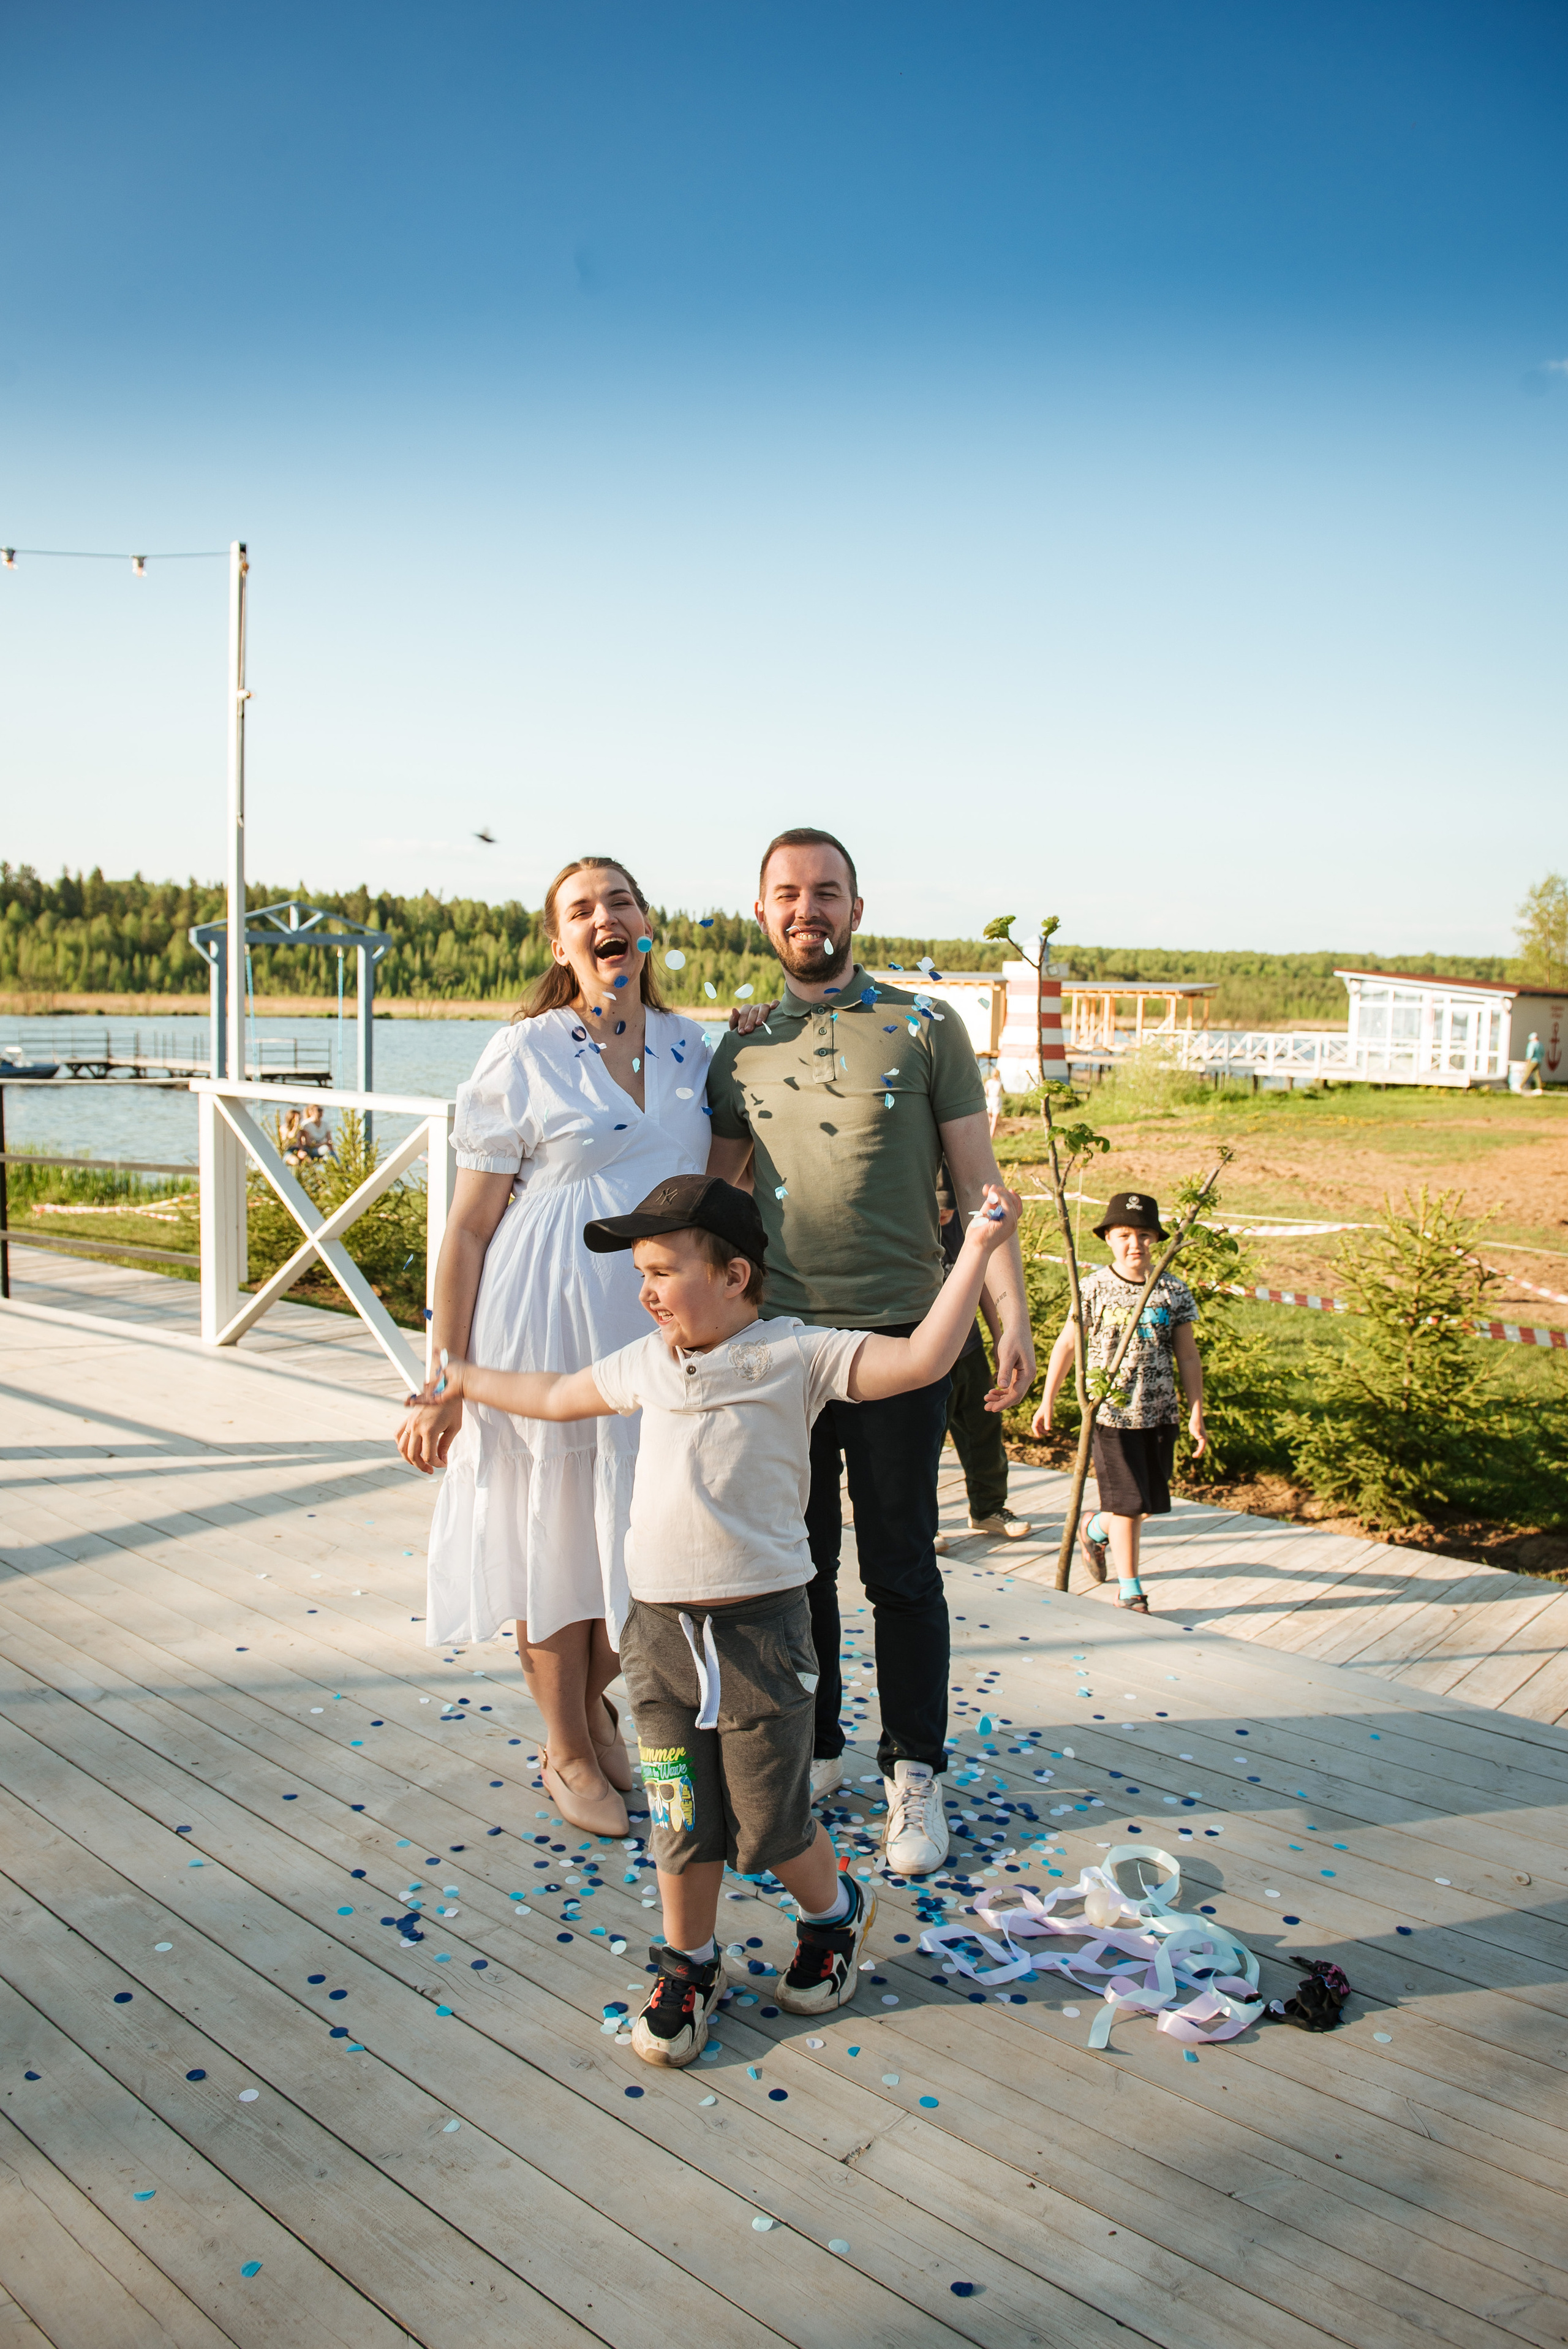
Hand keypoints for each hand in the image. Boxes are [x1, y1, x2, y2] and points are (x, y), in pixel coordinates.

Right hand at [396, 1354, 468, 1473]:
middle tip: (431, 1469)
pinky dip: (401, 1445)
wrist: (445, 1386)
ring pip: (402, 1448)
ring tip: (420, 1463)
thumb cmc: (453, 1407)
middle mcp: (416, 1427)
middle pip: (413, 1455)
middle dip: (422, 1466)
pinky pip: (398, 1435)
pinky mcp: (407, 1418)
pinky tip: (410, 1449)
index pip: (429, 1456)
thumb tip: (442, 1460)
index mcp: (429, 1430)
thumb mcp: (454, 1427)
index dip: (436, 1464)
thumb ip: (445, 1445)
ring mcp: (410, 1423)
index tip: (444, 1463)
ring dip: (410, 1459)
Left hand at [729, 999, 779, 1033]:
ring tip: (759, 1024)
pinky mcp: (776, 1009)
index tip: (741, 1032)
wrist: (757, 1042)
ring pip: (764, 1007)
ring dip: (761, 1015)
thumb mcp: (737, 1029)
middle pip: (753, 1011)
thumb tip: (734, 1009)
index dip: (742, 1022)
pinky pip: (776, 1003)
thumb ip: (734, 1020)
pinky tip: (773, 1008)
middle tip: (748, 1030)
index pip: (744, 1013)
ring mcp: (766, 1008)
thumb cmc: (747, 1034)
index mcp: (746, 1010)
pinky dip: (775, 1003)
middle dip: (750, 1021)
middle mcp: (756, 1007)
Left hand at [961, 1180, 1021, 1254]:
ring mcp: (1012, 1223)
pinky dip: (1000, 1196)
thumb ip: (989, 1204)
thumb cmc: (978, 1234)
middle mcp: (1013, 1223)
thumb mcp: (984, 1215)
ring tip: (988, 1190)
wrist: (975, 1246)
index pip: (1016, 1206)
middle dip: (1001, 1191)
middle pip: (1013, 1202)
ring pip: (1010, 1201)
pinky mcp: (1008, 1222)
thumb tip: (990, 1189)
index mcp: (1009, 1223)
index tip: (997, 1188)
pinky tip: (991, 1193)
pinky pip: (1007, 1204)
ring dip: (999, 1192)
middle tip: (988, 1188)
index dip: (1010, 1195)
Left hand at [985, 1323, 1034, 1411]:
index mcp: (1028, 1373)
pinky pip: (1012, 1386)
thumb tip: (1002, 1387)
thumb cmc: (1012, 1339)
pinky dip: (1002, 1391)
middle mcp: (1029, 1376)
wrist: (1017, 1328)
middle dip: (1001, 1403)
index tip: (992, 1408)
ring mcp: (1024, 1375)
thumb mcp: (1007, 1354)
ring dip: (1001, 1398)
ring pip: (1013, 1392)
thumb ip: (1005, 1370)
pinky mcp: (1019, 1373)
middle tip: (986, 1407)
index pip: (1016, 1394)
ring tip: (986, 1399)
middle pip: (1015, 1396)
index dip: (1004, 1403)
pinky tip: (992, 1391)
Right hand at [1031, 1398, 1050, 1438]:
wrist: (1048, 1402)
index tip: (1039, 1436)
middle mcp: (1036, 1418)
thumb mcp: (1048, 1416)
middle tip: (1047, 1434)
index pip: (1034, 1427)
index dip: (1036, 1432)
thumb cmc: (1048, 1408)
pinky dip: (1043, 1427)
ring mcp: (1038, 1418)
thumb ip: (1048, 1423)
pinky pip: (1040, 1424)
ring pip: (1038, 1426)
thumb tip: (1047, 1429)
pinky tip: (1047, 1428)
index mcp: (1036, 1418)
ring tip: (1047, 1433)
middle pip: (1036, 1427)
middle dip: (1040, 1431)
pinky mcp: (1040, 1417)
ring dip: (1042, 1430)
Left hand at [1187, 1401, 1206, 1460]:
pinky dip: (1199, 1448)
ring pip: (1203, 1446)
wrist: (1196, 1417)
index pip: (1202, 1447)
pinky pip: (1201, 1444)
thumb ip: (1196, 1434)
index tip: (1194, 1456)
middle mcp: (1205, 1438)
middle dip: (1199, 1453)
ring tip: (1194, 1455)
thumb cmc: (1194, 1423)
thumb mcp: (1193, 1429)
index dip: (1199, 1452)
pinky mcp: (1202, 1436)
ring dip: (1199, 1451)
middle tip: (1194, 1456)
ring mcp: (1204, 1437)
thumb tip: (1199, 1438)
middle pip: (1203, 1448)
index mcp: (1203, 1437)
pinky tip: (1196, 1450)